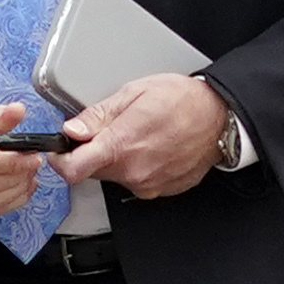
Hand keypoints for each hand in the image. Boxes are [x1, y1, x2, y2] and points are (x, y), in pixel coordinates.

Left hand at [49, 70, 232, 201]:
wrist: (224, 116)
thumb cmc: (184, 100)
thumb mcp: (133, 94)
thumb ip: (97, 116)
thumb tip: (72, 130)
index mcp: (121, 146)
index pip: (72, 169)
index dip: (60, 161)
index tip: (60, 151)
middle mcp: (134, 171)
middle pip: (92, 171)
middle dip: (93, 153)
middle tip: (111, 131)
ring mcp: (150, 183)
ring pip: (114, 177)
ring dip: (117, 160)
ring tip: (139, 136)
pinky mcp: (163, 189)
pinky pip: (137, 181)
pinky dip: (138, 167)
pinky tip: (153, 148)